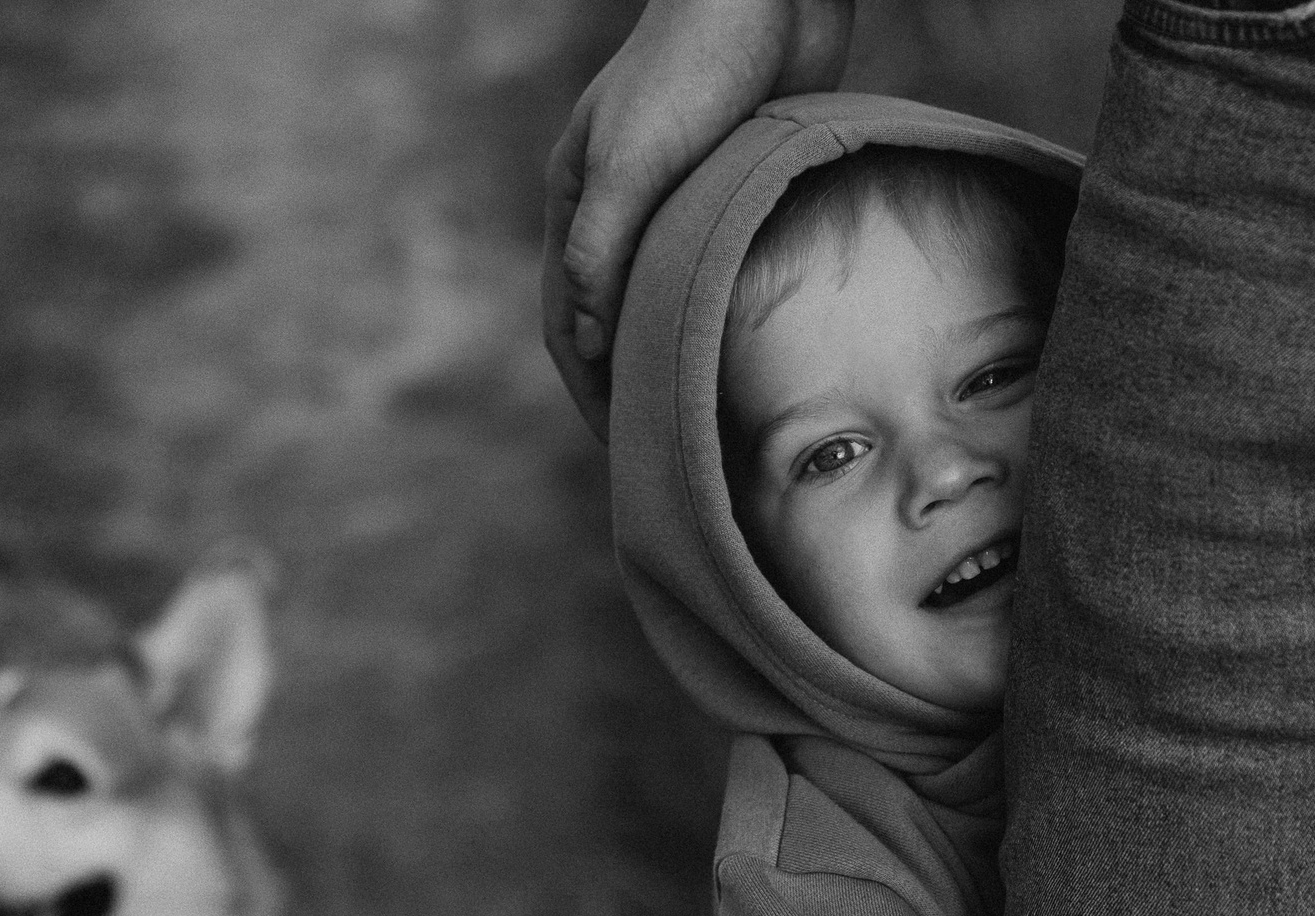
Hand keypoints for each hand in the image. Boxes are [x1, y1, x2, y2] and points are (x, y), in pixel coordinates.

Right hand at [541, 0, 853, 436]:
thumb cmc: (695, 67)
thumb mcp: (634, 160)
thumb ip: (604, 245)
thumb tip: (587, 340)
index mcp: (577, 199)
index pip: (566, 319)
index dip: (589, 389)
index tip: (622, 447)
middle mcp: (617, 207)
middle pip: (610, 319)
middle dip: (627, 385)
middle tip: (665, 449)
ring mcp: (671, 200)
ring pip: (661, 299)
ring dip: (673, 354)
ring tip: (706, 416)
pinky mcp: (723, 189)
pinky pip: (710, 270)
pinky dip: (716, 314)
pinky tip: (748, 351)